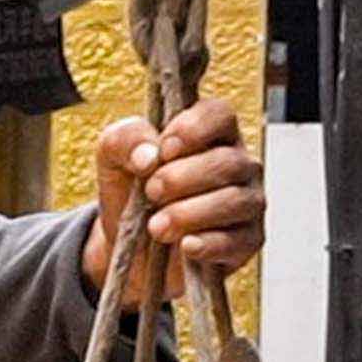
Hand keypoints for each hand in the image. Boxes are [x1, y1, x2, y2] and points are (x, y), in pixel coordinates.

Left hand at [87, 93, 263, 302]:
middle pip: (227, 161)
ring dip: (190, 213)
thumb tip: (149, 155)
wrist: (130, 247)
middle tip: (151, 192)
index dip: (194, 129)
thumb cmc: (132, 190)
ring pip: (234, 201)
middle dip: (182, 178)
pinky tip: (186, 246)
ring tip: (156, 226)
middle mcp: (238, 163)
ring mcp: (247, 202)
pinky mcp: (248, 240)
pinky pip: (238, 241)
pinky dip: (209, 244)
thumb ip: (126, 139)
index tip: (165, 150)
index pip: (220, 114)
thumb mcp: (114, 156)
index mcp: (211, 133)